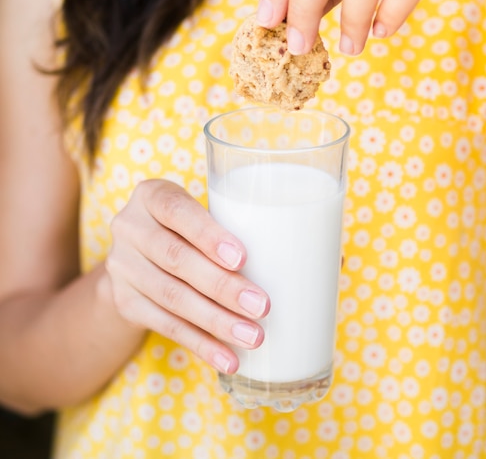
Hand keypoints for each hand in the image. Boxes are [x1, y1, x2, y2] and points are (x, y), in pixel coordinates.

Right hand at [106, 179, 269, 373]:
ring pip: (172, 298)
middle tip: (262, 306)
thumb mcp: (197, 213)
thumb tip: (293, 258)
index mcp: (151, 196)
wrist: (136, 257)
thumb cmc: (187, 229)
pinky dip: (201, 344)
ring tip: (253, 336)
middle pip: (176, 259)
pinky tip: (227, 358)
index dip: (208, 235)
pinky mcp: (125, 302)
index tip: (242, 258)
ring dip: (216, 321)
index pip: (176, 210)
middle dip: (222, 286)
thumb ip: (227, 224)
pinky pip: (165, 326)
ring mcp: (122, 267)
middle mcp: (129, 227)